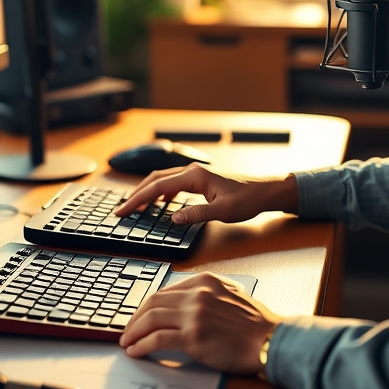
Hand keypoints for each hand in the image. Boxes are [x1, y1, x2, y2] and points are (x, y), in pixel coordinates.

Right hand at [113, 166, 298, 225]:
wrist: (265, 191)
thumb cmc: (248, 199)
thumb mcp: (222, 211)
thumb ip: (196, 214)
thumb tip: (172, 218)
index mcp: (194, 176)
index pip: (157, 186)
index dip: (138, 199)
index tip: (123, 210)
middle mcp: (192, 170)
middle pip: (155, 179)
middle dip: (136, 194)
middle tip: (122, 210)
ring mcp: (196, 173)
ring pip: (163, 180)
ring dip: (147, 193)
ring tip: (136, 208)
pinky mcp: (200, 179)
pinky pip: (173, 184)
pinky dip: (160, 193)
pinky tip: (159, 205)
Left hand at [119, 273, 282, 374]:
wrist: (271, 340)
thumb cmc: (255, 324)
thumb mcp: (230, 295)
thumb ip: (205, 295)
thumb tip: (180, 306)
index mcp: (205, 281)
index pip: (165, 290)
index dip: (147, 305)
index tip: (140, 316)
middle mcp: (197, 294)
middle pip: (153, 302)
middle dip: (135, 318)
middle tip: (127, 330)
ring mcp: (195, 315)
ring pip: (151, 319)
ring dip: (134, 332)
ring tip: (127, 342)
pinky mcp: (194, 337)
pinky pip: (158, 340)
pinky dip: (142, 345)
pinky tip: (137, 351)